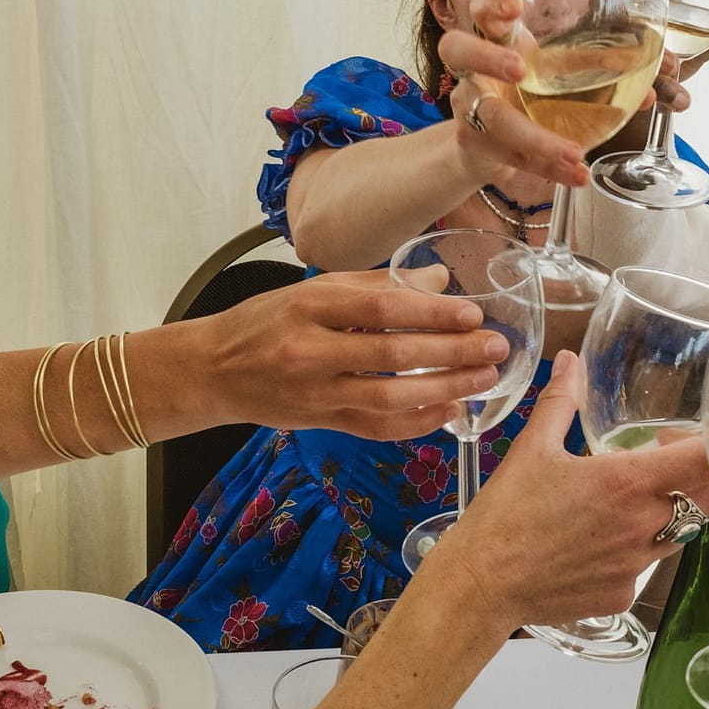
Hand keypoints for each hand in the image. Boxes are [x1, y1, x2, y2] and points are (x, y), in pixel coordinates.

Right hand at [199, 268, 505, 440]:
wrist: (214, 369)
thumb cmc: (266, 321)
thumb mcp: (313, 288)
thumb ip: (376, 284)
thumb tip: (438, 280)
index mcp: (308, 307)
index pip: (380, 309)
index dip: (431, 313)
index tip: (471, 314)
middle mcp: (310, 352)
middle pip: (392, 355)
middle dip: (451, 353)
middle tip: (494, 348)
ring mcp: (314, 393)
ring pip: (389, 398)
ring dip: (443, 390)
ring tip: (483, 379)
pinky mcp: (320, 422)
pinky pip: (376, 427)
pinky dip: (416, 422)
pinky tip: (449, 411)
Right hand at [433, 350, 708, 632]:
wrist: (482, 583)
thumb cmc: (505, 515)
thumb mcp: (532, 449)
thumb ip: (560, 402)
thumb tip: (569, 362)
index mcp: (625, 482)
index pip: (700, 461)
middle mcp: (641, 525)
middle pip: (699, 500)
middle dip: (691, 481)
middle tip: (659, 467)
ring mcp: (634, 565)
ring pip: (673, 536)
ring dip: (660, 518)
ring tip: (620, 508)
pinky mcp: (622, 595)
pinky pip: (642, 569)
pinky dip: (630, 555)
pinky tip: (594, 546)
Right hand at [440, 0, 587, 188]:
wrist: (481, 146)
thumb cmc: (521, 95)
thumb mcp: (549, 72)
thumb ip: (590, 66)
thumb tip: (651, 70)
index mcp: (491, 42)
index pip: (478, 10)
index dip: (491, 4)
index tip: (517, 7)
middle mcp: (472, 71)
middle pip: (456, 50)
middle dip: (488, 57)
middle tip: (520, 70)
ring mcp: (469, 111)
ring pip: (489, 120)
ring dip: (533, 137)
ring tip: (572, 152)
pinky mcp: (478, 147)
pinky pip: (511, 158)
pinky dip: (547, 168)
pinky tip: (575, 174)